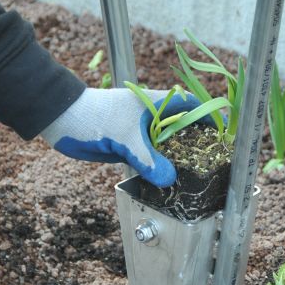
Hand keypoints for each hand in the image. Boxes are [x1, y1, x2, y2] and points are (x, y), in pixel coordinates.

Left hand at [40, 87, 199, 186]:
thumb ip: (148, 160)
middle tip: (211, 163)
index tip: (223, 135)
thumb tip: (170, 180)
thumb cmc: (94, 118)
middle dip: (197, 144)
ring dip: (176, 160)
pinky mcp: (129, 148)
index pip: (191, 106)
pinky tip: (166, 181)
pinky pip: (151, 159)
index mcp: (156, 103)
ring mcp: (140, 133)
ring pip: (166, 147)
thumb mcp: (124, 139)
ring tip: (193, 177)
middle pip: (182, 129)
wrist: (61, 120)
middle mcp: (151, 117)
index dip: (209, 117)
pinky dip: (159, 168)